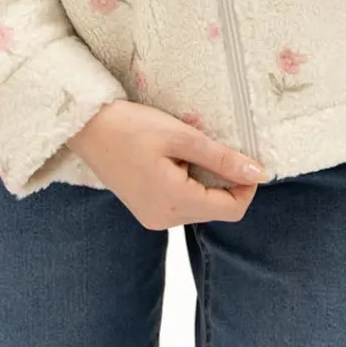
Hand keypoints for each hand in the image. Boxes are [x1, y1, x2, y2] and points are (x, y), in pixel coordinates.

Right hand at [65, 99, 269, 228]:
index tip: (245, 158)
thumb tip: (258, 173)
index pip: (232, 210)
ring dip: (206, 183)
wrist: (87, 128)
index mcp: (175, 202)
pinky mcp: (146, 211)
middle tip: (214, 148)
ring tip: (189, 151)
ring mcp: (153, 218)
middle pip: (217, 210)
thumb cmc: (131, 127)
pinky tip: (176, 160)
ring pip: (200, 208)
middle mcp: (165, 219)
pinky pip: (182, 205)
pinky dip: (190, 185)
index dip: (246, 186)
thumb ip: (222, 159)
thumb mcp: (182, 137)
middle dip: (225, 182)